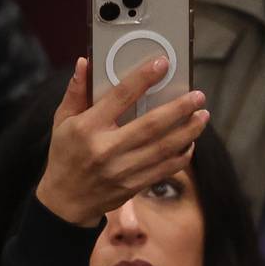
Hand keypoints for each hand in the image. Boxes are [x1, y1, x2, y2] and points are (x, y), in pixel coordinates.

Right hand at [34, 56, 208, 226]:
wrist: (65, 202)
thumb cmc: (65, 156)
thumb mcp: (61, 122)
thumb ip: (75, 93)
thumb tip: (84, 63)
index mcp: (87, 129)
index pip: (119, 97)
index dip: (143, 78)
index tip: (163, 64)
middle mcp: (105, 149)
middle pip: (151, 125)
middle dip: (179, 108)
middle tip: (198, 95)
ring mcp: (121, 170)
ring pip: (164, 148)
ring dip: (188, 130)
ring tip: (203, 115)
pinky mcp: (132, 186)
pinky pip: (165, 169)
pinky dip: (182, 155)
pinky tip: (190, 142)